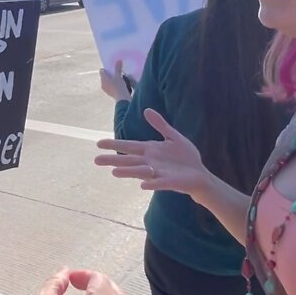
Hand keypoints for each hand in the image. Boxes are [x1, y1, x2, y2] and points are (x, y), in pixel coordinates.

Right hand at [94, 108, 210, 196]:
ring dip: (128, 172)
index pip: (129, 146)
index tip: (99, 143)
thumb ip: (160, 124)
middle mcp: (150, 162)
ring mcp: (158, 173)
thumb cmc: (185, 157)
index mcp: (150, 150)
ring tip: (113, 173)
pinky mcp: (169, 182)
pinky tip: (142, 185)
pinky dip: (151, 183)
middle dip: (112, 160)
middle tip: (96, 160)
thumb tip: (146, 110)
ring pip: (140, 172)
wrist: (199, 174)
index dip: (114, 145)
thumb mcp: (173, 136)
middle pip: (128, 160)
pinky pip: (159, 183)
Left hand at [98, 60, 131, 101]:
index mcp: (103, 79)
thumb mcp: (118, 76)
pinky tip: (120, 84)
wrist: (122, 99)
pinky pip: (110, 86)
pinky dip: (114, 84)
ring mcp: (106, 89)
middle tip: (116, 71)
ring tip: (119, 77)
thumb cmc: (119, 86)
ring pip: (108, 81)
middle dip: (110, 73)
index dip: (106, 68)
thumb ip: (118, 68)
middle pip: (105, 76)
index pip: (102, 71)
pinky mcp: (110, 93)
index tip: (112, 66)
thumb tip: (118, 60)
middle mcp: (102, 84)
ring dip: (112, 79)